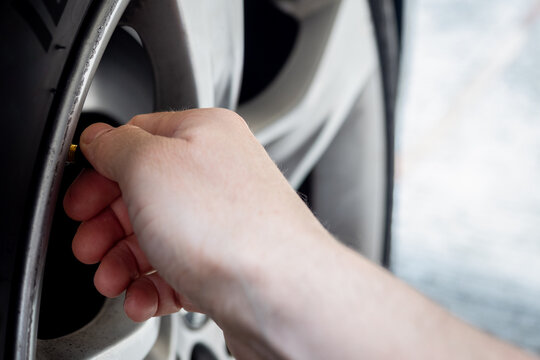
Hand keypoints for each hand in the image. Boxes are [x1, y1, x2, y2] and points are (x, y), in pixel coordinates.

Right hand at [63, 109, 329, 355]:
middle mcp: (220, 175)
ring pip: (158, 236)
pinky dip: (152, 286)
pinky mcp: (227, 264)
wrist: (280, 295)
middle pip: (144, 193)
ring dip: (124, 261)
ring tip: (111, 279)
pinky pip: (178, 270)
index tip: (80, 196)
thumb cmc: (230, 228)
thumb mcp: (149, 166)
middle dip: (107, 223)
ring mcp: (225, 222)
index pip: (139, 138)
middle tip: (88, 245)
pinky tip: (142, 299)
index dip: (101, 168)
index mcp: (205, 135)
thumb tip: (99, 138)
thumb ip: (116, 146)